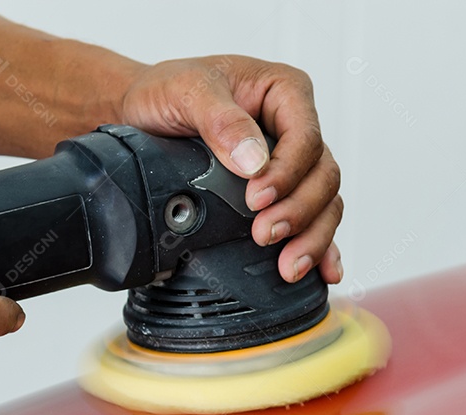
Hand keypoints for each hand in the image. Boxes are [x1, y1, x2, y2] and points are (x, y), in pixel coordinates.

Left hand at [119, 55, 343, 284]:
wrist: (142, 114)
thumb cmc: (166, 91)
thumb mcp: (187, 91)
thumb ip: (222, 120)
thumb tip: (254, 161)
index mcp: (285, 92)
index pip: (306, 139)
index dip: (287, 174)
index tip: (256, 199)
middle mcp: (295, 127)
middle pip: (322, 176)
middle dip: (299, 212)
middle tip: (264, 234)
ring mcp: (292, 162)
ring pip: (324, 202)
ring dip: (312, 237)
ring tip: (289, 265)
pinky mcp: (283, 190)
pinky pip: (313, 218)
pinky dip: (320, 246)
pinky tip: (323, 271)